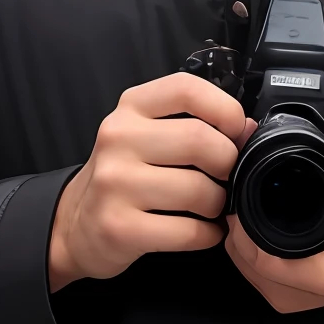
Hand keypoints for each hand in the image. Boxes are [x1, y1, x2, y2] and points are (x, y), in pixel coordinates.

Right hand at [47, 73, 247, 290]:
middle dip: (227, 163)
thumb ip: (195, 122)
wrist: (75, 223)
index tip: (236, 129)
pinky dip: (208, 234)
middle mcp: (118, 138)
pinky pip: (187, 231)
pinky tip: (203, 230)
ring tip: (212, 206)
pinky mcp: (119, 228)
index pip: (187, 89)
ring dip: (218, 204)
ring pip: (197, 190)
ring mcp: (115, 184)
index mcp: (131, 106)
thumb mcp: (149, 133)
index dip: (224, 108)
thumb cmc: (124, 172)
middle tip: (226, 176)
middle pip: (199, 140)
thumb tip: (247, 128)